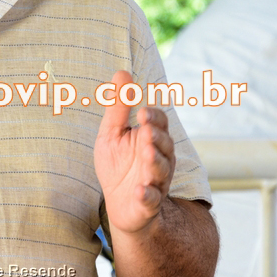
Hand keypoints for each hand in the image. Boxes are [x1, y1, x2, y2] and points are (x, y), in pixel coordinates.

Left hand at [94, 69, 175, 233]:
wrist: (121, 204)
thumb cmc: (119, 164)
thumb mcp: (112, 133)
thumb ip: (118, 107)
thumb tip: (122, 72)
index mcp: (151, 138)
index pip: (158, 123)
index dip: (153, 118)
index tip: (142, 111)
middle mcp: (159, 158)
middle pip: (163, 145)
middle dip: (156, 137)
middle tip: (146, 131)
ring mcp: (156, 181)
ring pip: (161, 170)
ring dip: (155, 162)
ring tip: (147, 153)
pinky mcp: (148, 203)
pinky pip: (151, 199)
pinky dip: (147, 195)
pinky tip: (141, 191)